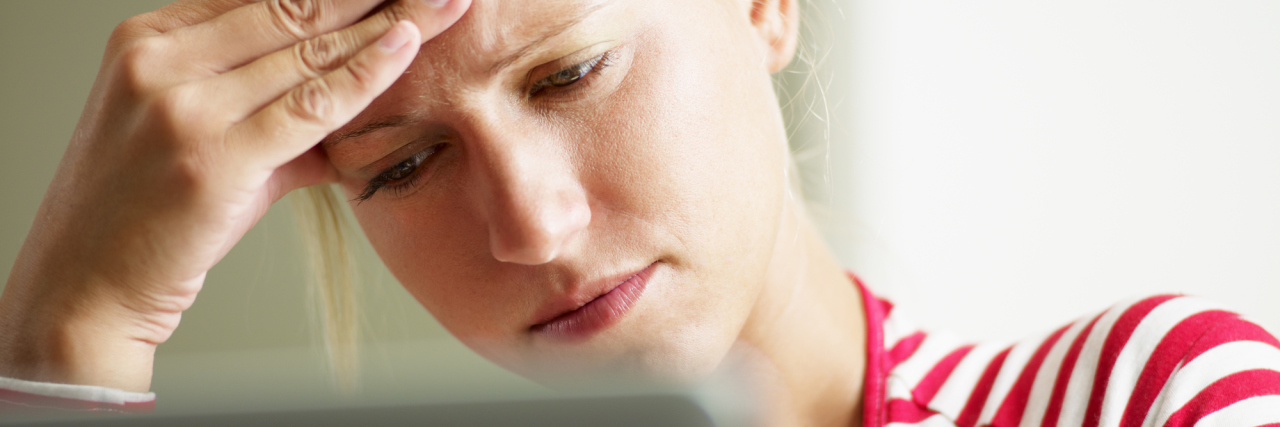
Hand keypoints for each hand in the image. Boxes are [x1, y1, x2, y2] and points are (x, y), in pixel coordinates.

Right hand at [0, 0, 468, 391]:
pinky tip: (407, 47)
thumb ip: (267, 104)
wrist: (87, 284)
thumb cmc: (148, 212)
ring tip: (443, 3)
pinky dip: (366, 75)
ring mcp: (185, 106)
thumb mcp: (198, 133)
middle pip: (293, 9)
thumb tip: (352, 90)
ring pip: (310, 53)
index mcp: (150, 38)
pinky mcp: (215, 156)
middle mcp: (162, 60)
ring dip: (390, 26)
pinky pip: (312, 106)